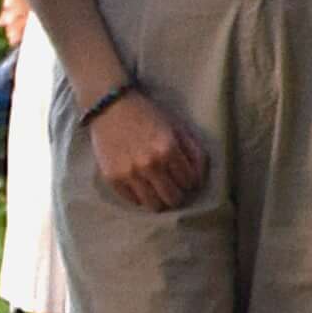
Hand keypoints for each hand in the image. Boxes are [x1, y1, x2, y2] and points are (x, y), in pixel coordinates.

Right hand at [84, 85, 208, 209]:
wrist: (111, 107)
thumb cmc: (148, 115)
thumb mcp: (177, 127)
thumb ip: (193, 152)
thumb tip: (200, 177)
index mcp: (168, 149)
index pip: (190, 182)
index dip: (191, 179)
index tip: (186, 176)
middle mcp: (149, 164)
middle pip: (173, 199)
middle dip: (178, 193)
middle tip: (174, 185)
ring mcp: (129, 173)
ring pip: (154, 205)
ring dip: (160, 199)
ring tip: (158, 188)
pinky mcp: (112, 178)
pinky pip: (133, 201)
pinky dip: (140, 196)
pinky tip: (141, 183)